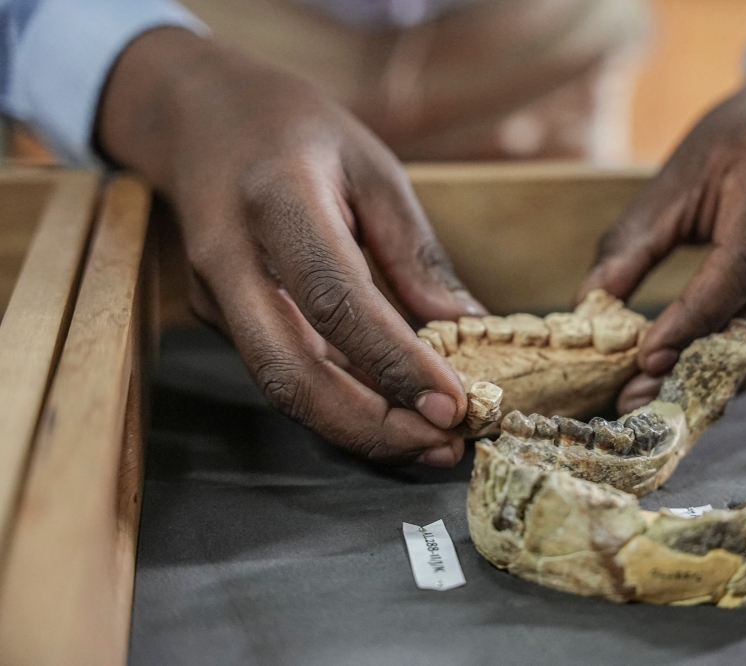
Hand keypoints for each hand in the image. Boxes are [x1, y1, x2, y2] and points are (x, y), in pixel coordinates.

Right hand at [98, 28, 485, 465]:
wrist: (199, 115)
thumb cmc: (297, 130)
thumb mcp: (372, 166)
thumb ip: (414, 250)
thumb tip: (465, 325)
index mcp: (277, 199)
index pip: (336, 298)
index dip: (394, 362)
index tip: (453, 405)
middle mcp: (231, 257)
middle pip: (291, 369)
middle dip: (370, 425)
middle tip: (441, 445)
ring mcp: (214, 293)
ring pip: (281, 384)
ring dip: (356, 427)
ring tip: (428, 444)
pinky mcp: (218, 315)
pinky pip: (281, 370)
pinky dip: (337, 401)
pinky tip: (389, 413)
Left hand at [579, 49, 745, 412]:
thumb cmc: (729, 145)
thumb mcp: (673, 178)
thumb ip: (630, 243)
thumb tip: (588, 307)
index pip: (744, 259)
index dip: (697, 315)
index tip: (649, 356)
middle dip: (709, 358)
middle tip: (650, 395)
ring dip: (734, 372)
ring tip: (675, 397)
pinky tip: (713, 380)